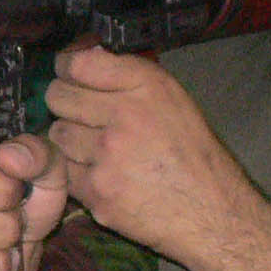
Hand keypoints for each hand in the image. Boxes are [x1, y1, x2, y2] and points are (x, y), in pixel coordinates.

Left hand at [45, 47, 270, 270]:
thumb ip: (129, 77)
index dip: (67, 69)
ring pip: (57, 134)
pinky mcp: (97, 192)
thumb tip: (83, 56)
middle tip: (80, 114)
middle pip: (58, 97)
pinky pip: (64, 171)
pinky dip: (76, 173)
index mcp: (147, 86)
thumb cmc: (194, 153)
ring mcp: (107, 156)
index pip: (78, 64)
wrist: (212, 213)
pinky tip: (100, 175)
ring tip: (95, 148)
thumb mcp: (174, 99)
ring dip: (70, 139)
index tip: (68, 75)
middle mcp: (125, 115)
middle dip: (64, 103)